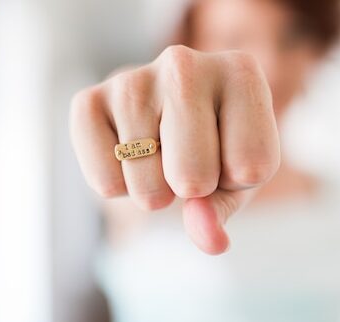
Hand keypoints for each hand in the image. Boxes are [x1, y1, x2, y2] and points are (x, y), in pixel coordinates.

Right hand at [70, 45, 279, 254]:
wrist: (161, 119)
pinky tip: (127, 156)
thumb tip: (210, 239)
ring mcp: (132, 79)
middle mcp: (184, 64)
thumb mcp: (236, 179)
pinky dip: (118, 189)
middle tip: (187, 160)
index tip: (230, 152)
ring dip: (154, 192)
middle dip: (192, 189)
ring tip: (158, 156)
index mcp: (240, 73)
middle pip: (195, 176)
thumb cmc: (213, 147)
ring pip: (148, 185)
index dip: (239, 180)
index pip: (252, 166)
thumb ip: (225, 209)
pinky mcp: (87, 101)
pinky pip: (106, 182)